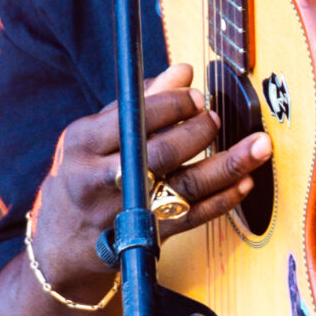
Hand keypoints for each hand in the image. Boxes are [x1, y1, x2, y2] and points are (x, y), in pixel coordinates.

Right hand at [27, 62, 270, 303]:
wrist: (58, 243)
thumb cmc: (82, 175)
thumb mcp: (94, 135)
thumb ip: (140, 102)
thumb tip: (183, 71)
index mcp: (82, 143)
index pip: (134, 117)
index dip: (173, 104)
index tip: (197, 96)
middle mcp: (97, 179)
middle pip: (159, 153)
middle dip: (198, 132)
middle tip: (217, 118)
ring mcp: (121, 213)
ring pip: (182, 187)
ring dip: (226, 166)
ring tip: (258, 146)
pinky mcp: (143, 238)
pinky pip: (190, 218)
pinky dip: (221, 201)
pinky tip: (244, 183)